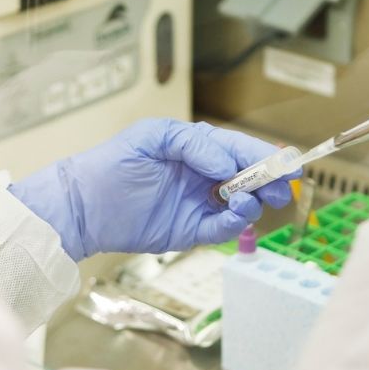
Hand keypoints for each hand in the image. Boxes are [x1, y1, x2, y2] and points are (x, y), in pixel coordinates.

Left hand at [11, 119, 296, 260]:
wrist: (83, 205)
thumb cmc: (112, 164)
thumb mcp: (152, 138)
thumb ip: (194, 144)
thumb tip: (227, 163)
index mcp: (196, 148)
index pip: (238, 148)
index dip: (264, 155)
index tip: (285, 162)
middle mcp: (203, 176)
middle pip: (248, 178)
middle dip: (269, 180)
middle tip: (283, 187)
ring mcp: (198, 204)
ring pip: (240, 204)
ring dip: (254, 202)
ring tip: (254, 200)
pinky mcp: (189, 231)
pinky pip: (221, 229)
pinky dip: (235, 223)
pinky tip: (236, 214)